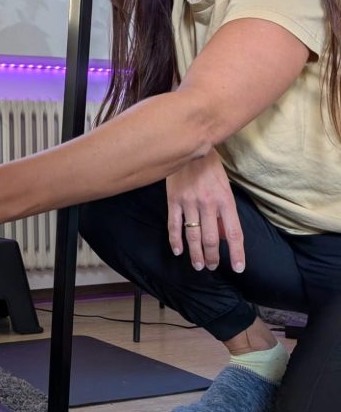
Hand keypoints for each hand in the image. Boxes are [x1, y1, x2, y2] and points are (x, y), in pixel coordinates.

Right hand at [166, 149, 244, 271]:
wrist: (191, 143)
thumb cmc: (210, 166)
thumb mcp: (224, 186)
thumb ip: (224, 211)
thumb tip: (225, 234)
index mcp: (226, 200)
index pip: (235, 233)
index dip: (237, 253)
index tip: (238, 268)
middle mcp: (209, 204)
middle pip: (212, 239)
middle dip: (213, 257)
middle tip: (211, 267)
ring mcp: (190, 203)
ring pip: (194, 236)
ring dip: (196, 254)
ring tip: (198, 266)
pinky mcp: (173, 200)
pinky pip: (174, 225)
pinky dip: (175, 241)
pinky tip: (178, 251)